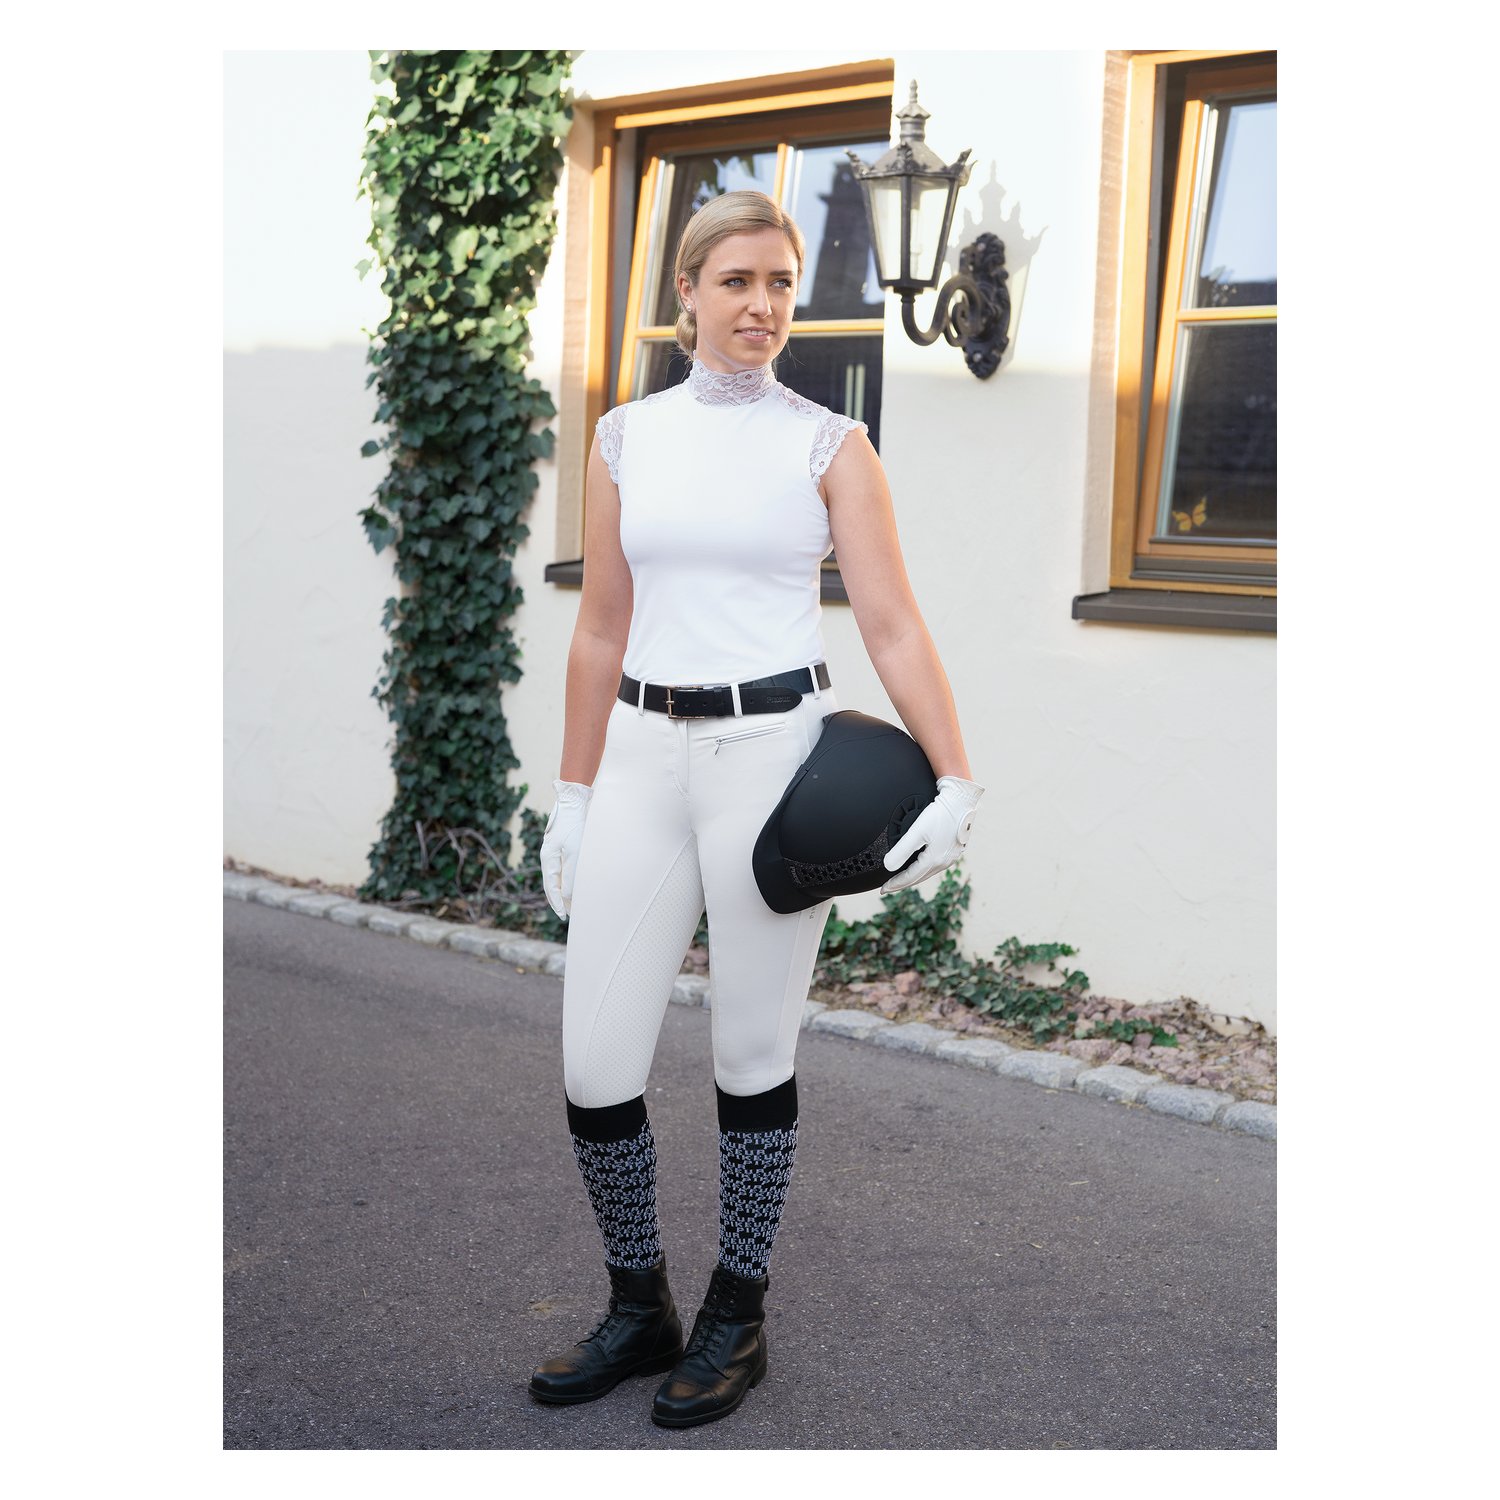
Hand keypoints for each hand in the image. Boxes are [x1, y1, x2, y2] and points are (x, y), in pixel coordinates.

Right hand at [540, 779, 593, 919]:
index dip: (557, 903)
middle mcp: (548, 856)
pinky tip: (575, 882)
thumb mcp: (574, 852)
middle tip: (568, 914)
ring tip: (572, 902)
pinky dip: (567, 878)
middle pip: (552, 884)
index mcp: (548, 859)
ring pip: (557, 876)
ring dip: (564, 890)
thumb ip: (571, 875)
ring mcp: (554, 851)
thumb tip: (568, 896)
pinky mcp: (562, 845)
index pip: (551, 887)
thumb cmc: (574, 825)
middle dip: (559, 899)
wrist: (573, 801)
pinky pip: (562, 867)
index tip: (563, 916)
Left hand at [880, 775, 984, 893]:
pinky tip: (920, 865)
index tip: (883, 889)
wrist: (961, 799)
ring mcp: (951, 856)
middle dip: (903, 883)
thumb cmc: (941, 814)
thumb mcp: (917, 832)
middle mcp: (945, 861)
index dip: (895, 884)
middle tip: (889, 887)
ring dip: (914, 876)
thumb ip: (901, 850)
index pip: (910, 878)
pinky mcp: (954, 848)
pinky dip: (923, 868)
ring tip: (902, 878)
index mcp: (935, 860)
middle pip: (919, 877)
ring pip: (928, 872)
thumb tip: (888, 866)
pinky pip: (935, 864)